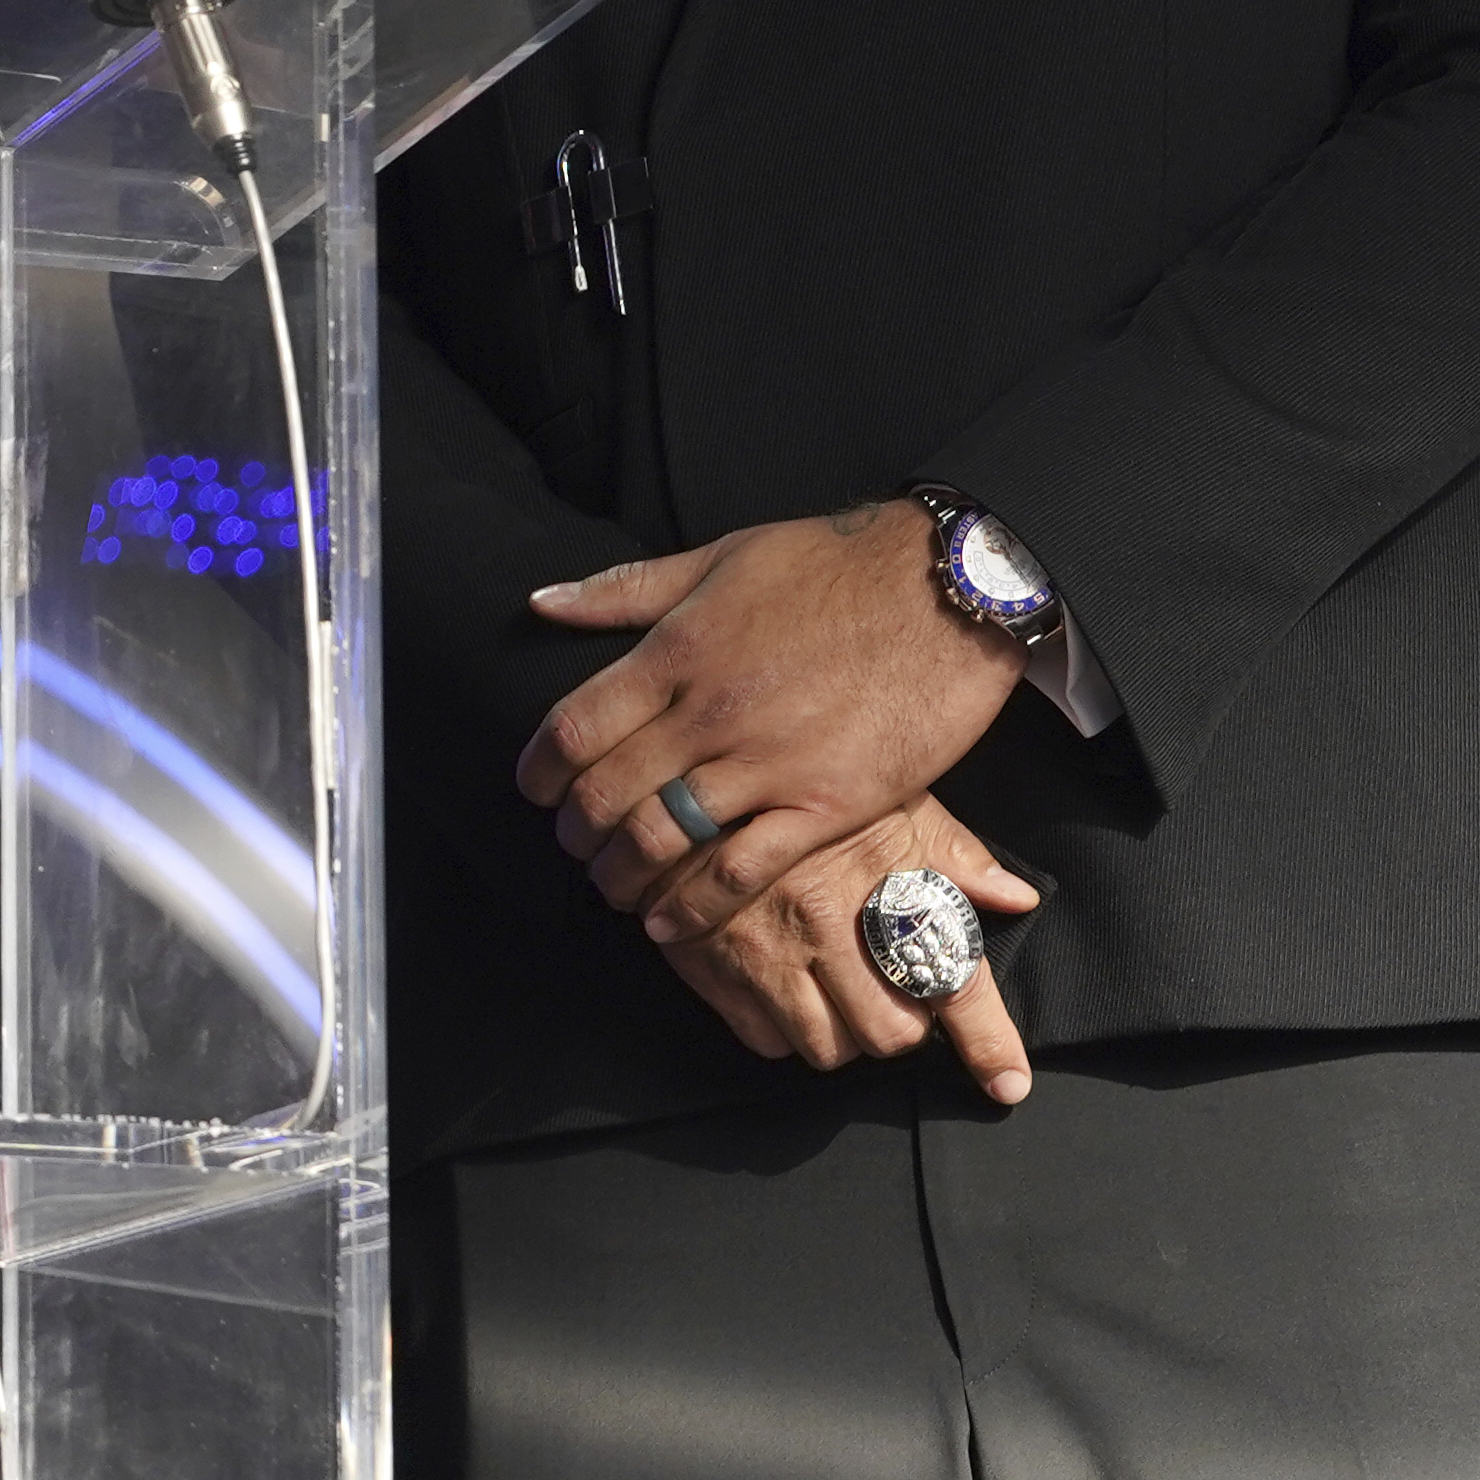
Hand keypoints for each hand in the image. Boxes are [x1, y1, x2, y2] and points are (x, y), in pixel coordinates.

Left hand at [516, 501, 1023, 930]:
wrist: (946, 589)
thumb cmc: (833, 565)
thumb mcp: (719, 556)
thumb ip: (626, 588)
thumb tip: (543, 603)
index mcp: (676, 649)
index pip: (573, 727)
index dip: (540, 771)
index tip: (533, 791)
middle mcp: (709, 712)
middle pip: (606, 791)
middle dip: (574, 831)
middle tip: (570, 847)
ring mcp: (766, 763)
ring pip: (661, 837)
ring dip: (621, 874)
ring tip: (611, 887)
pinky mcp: (825, 805)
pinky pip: (740, 871)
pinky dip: (693, 907)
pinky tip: (667, 924)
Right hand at [650, 796, 1044, 1101]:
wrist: (681, 771)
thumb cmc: (800, 781)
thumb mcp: (889, 799)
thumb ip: (955, 855)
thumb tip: (1016, 897)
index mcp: (880, 883)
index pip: (953, 979)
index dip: (989, 1044)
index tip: (1007, 1082)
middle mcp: (826, 927)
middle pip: (891, 1035)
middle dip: (899, 1023)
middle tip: (889, 990)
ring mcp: (765, 953)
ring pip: (827, 1049)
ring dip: (841, 1032)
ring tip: (834, 989)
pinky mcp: (712, 968)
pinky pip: (766, 1042)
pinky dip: (782, 1029)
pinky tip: (784, 987)